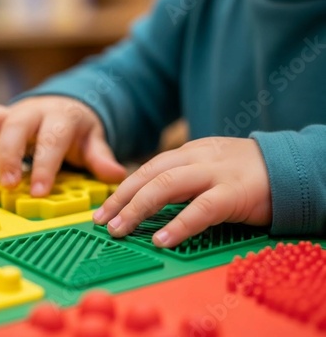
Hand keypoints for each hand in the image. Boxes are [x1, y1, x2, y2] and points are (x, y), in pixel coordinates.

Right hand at [0, 96, 126, 195]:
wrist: (62, 105)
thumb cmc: (76, 129)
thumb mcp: (93, 140)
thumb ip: (100, 157)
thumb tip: (117, 176)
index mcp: (60, 117)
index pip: (52, 139)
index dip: (46, 164)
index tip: (39, 192)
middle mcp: (33, 112)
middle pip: (16, 125)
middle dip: (10, 154)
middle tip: (9, 183)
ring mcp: (11, 114)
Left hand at [93, 137, 271, 247]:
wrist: (290, 166)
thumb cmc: (244, 173)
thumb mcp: (208, 166)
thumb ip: (181, 178)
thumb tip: (148, 200)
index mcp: (189, 151)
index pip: (147, 167)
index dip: (123, 188)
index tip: (105, 208)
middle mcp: (197, 157)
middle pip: (150, 174)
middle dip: (122, 198)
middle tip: (102, 221)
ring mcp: (216, 173)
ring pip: (167, 185)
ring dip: (138, 208)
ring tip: (120, 229)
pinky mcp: (235, 192)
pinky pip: (202, 208)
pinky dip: (179, 225)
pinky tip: (162, 240)